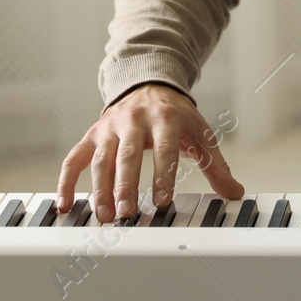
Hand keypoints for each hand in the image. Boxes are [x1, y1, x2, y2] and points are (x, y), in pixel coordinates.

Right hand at [57, 83, 244, 222]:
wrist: (148, 85)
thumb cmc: (176, 116)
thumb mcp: (200, 134)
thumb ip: (215, 165)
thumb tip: (235, 193)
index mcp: (166, 117)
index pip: (165, 149)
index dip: (163, 175)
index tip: (161, 201)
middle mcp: (134, 120)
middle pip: (128, 155)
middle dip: (126, 185)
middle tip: (126, 213)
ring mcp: (109, 127)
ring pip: (100, 159)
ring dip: (100, 189)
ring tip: (104, 215)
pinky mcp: (91, 135)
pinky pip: (73, 159)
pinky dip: (66, 181)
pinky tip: (65, 204)